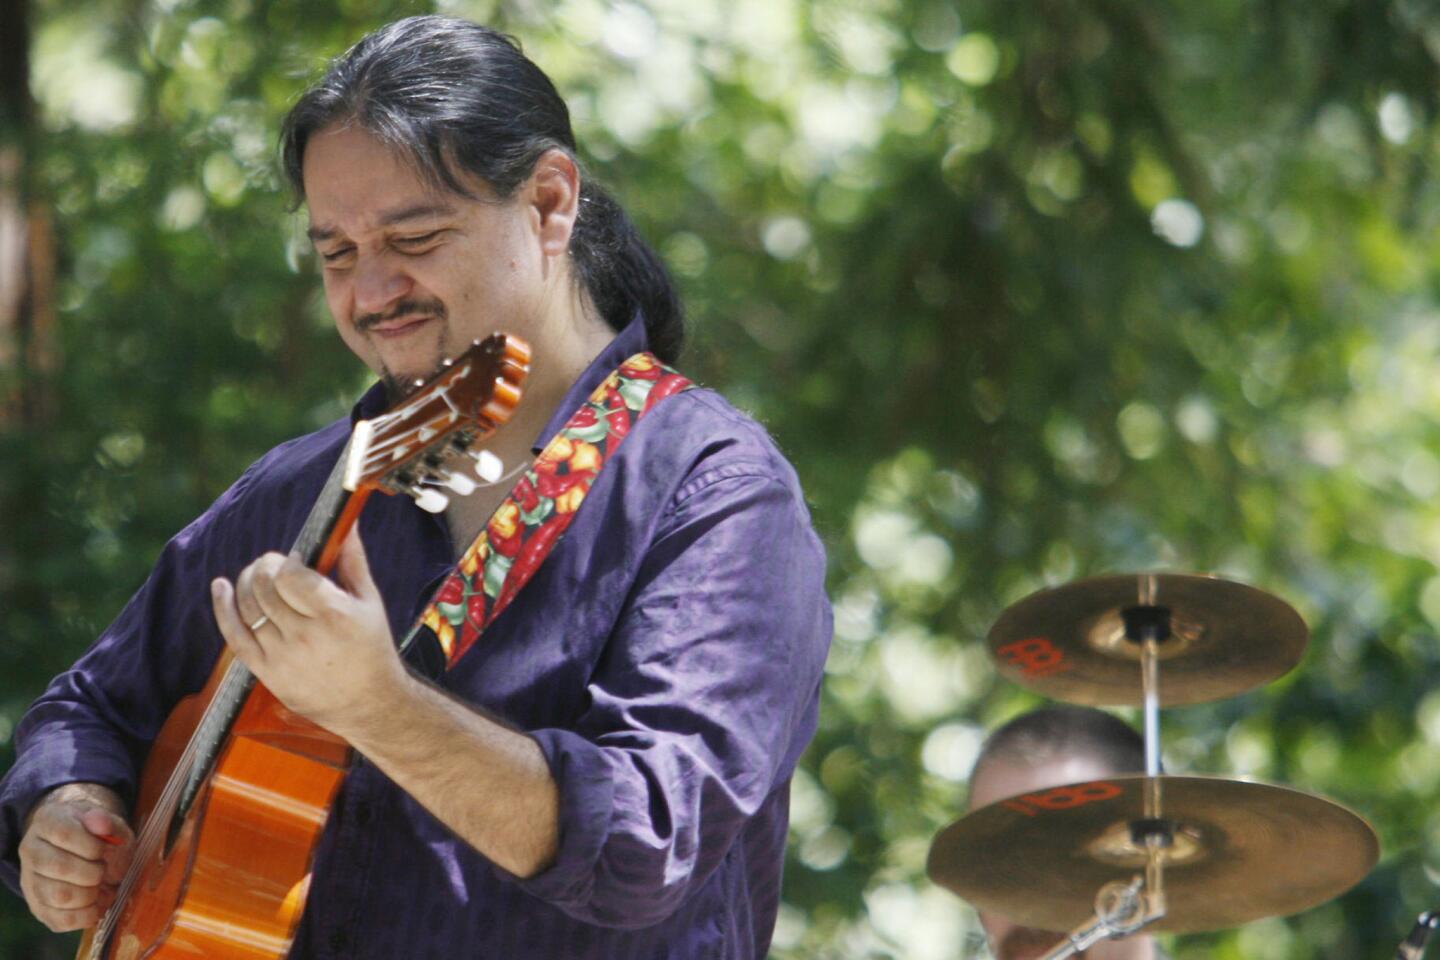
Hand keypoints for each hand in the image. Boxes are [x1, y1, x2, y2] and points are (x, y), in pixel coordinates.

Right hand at [18, 782, 132, 931]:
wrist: (88, 851)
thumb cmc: (101, 836)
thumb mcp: (110, 824)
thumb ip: (109, 823)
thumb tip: (102, 825)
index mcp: (48, 821)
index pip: (64, 833)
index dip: (92, 846)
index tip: (104, 850)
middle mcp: (31, 849)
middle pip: (60, 867)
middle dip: (94, 872)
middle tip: (104, 870)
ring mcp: (31, 880)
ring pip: (59, 895)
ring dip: (91, 895)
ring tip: (101, 887)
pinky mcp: (39, 907)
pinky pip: (61, 920)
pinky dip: (87, 915)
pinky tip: (96, 903)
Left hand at [210, 526, 406, 734]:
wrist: (368, 703)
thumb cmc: (372, 648)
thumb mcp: (370, 602)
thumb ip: (352, 560)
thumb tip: (347, 523)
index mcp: (335, 615)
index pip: (291, 575)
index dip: (287, 562)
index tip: (296, 561)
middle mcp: (306, 636)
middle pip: (265, 587)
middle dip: (264, 566)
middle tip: (273, 564)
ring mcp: (283, 657)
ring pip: (248, 607)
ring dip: (246, 581)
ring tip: (256, 575)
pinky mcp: (267, 672)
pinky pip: (234, 635)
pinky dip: (223, 607)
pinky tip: (221, 587)